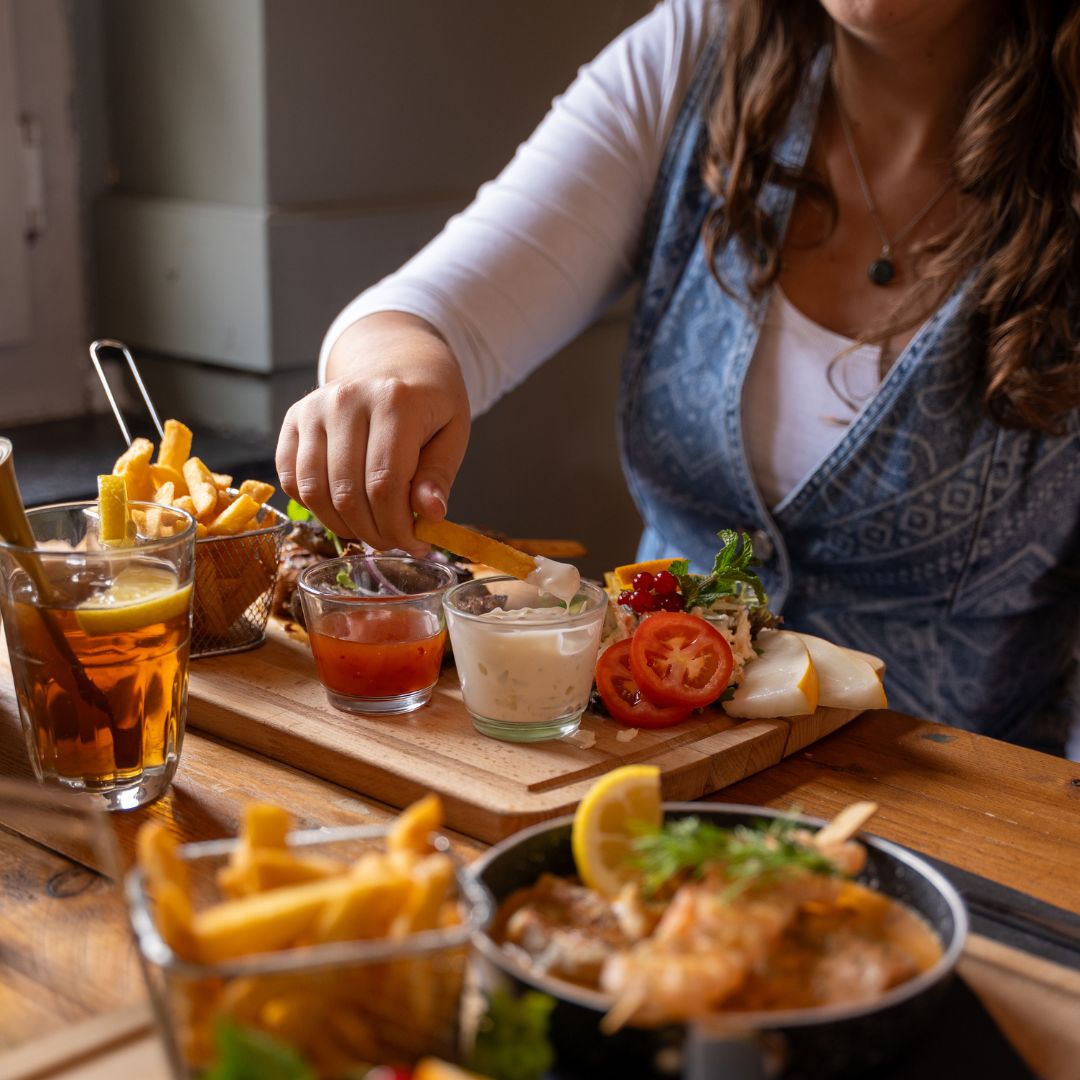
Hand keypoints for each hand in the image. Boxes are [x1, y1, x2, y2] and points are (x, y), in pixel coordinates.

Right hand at [276, 312, 469, 551]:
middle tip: (393, 542)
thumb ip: (439, 475)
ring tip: (369, 529)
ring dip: (342, 525)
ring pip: (314, 491)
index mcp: (394, 401)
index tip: (415, 545)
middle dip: (373, 532)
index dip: (397, 526)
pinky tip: (343, 508)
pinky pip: (291, 478)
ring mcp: (314, 408)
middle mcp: (346, 400)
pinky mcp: (293, 418)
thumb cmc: (430, 403)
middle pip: (347, 493)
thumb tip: (430, 515)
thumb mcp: (453, 433)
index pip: (385, 484)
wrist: (396, 359)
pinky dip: (314, 506)